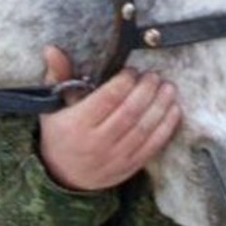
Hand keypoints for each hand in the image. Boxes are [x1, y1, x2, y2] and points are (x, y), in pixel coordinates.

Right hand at [37, 46, 181, 191]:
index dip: (123, 83)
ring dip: (160, 106)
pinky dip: (166, 127)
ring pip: (144, 129)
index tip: (132, 71)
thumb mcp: (52, 107)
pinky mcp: (130, 166)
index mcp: (77, 125)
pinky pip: (153, 146)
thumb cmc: (60, 135)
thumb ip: (57, 77)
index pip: (106, 100)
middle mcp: (97, 142)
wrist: (64, 177)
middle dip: (146, 91)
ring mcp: (115, 157)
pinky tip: (174, 110)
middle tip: (154, 76)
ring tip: (168, 88)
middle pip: (129, 112)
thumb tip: (52, 49)